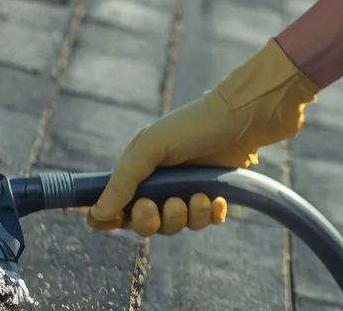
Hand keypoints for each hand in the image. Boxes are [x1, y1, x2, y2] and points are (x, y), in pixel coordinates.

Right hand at [85, 38, 319, 235]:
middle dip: (154, 220)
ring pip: (177, 225)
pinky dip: (211, 215)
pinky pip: (206, 221)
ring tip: (200, 195)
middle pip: (146, 224)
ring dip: (188, 216)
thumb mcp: (153, 145)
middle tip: (165, 203)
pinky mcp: (214, 194)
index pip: (115, 206)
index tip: (119, 218)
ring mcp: (188, 189)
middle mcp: (161, 182)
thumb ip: (124, 179)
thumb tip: (96, 212)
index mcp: (139, 168)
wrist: (246, 116)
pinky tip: (218, 199)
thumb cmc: (195, 124)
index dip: (114, 218)